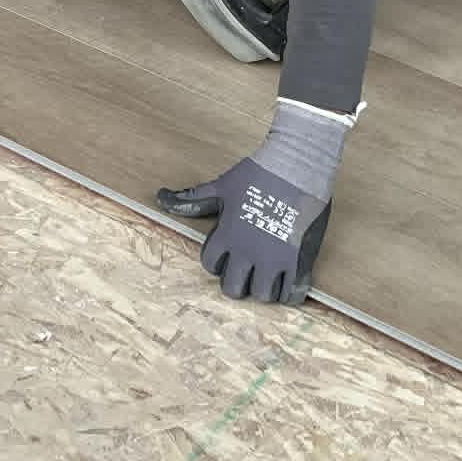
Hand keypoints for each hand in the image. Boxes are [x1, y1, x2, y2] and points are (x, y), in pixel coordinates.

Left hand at [156, 156, 331, 303]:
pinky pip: (292, 294)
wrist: (299, 164)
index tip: (228, 251)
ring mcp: (275, 259)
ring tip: (269, 273)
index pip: (210, 264)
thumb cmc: (260, 172)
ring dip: (263, 287)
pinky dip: (289, 292)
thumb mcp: (222, 186)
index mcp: (227, 235)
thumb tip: (161, 197)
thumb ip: (193, 199)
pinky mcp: (300, 260)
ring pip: (263, 295)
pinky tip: (289, 279)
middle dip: (237, 281)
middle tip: (247, 268)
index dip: (217, 259)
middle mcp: (248, 252)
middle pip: (233, 289)